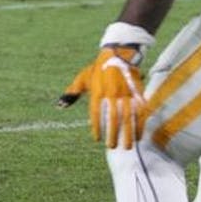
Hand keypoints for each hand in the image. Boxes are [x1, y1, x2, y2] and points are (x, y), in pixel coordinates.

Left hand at [57, 23, 153, 149]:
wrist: (117, 54)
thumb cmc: (97, 69)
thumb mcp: (82, 78)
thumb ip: (72, 93)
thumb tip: (60, 105)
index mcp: (97, 90)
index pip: (96, 112)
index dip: (96, 126)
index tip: (96, 139)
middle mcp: (111, 92)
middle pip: (113, 117)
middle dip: (113, 134)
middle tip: (112, 147)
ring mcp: (125, 92)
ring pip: (128, 116)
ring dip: (128, 133)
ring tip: (127, 147)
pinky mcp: (137, 92)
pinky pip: (140, 111)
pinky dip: (140, 124)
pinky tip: (139, 136)